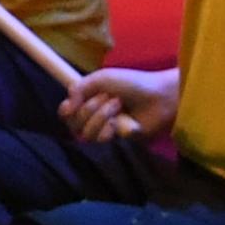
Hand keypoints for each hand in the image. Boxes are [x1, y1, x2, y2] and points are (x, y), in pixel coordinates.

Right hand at [61, 65, 178, 145]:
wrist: (158, 96)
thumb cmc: (132, 84)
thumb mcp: (102, 78)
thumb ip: (79, 89)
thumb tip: (65, 108)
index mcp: (89, 103)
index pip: (67, 115)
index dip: (66, 112)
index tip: (70, 106)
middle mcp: (95, 120)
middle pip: (74, 124)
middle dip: (90, 108)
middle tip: (110, 98)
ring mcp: (106, 134)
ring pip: (87, 134)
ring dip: (102, 116)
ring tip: (120, 106)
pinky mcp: (118, 145)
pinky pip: (103, 142)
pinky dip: (112, 129)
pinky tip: (125, 121)